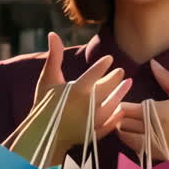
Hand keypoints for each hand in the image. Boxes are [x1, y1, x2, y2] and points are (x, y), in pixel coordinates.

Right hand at [35, 32, 130, 161]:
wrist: (41, 134)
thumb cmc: (44, 104)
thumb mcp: (48, 79)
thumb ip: (54, 57)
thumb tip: (52, 34)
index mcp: (76, 90)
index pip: (95, 74)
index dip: (103, 65)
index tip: (109, 59)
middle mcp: (87, 106)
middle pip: (108, 89)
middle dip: (115, 78)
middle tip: (121, 71)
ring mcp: (92, 121)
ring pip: (113, 105)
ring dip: (121, 94)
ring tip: (127, 84)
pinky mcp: (94, 134)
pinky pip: (111, 123)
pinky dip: (117, 116)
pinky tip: (121, 107)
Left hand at [116, 59, 168, 167]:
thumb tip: (153, 64)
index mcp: (158, 111)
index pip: (125, 108)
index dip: (121, 103)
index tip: (124, 99)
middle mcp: (152, 129)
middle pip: (121, 122)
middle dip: (120, 115)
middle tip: (123, 110)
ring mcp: (153, 145)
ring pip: (125, 137)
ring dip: (124, 129)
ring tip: (130, 122)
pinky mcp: (156, 156)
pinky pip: (135, 149)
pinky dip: (132, 141)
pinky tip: (140, 134)